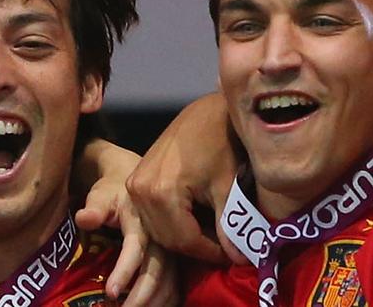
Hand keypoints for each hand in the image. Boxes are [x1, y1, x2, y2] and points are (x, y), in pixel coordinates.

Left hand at [73, 153, 176, 305]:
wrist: (135, 184)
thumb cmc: (113, 192)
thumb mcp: (101, 194)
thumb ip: (94, 208)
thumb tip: (84, 218)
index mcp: (141, 222)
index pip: (135, 250)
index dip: (124, 272)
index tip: (110, 292)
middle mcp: (161, 237)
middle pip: (157, 272)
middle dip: (142, 296)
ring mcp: (171, 249)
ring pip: (170, 281)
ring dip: (155, 302)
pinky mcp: (175, 258)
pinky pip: (176, 283)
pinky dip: (167, 300)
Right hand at [127, 93, 234, 264]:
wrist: (204, 112)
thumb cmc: (219, 143)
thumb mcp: (226, 186)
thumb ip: (229, 227)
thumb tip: (238, 260)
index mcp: (160, 192)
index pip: (185, 241)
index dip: (211, 253)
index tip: (235, 256)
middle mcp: (139, 191)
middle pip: (168, 239)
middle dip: (198, 247)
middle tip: (224, 246)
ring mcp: (134, 185)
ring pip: (159, 230)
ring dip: (185, 237)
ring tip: (212, 233)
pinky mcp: (136, 180)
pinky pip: (153, 215)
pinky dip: (174, 223)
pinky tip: (195, 220)